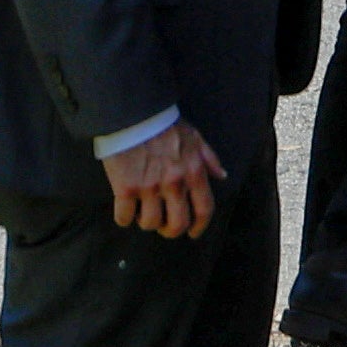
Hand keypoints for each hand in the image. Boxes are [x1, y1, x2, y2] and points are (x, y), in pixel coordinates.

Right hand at [105, 119, 223, 237]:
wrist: (133, 114)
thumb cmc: (165, 124)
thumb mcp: (195, 137)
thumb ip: (210, 159)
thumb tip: (222, 176)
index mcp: (194, 172)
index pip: (204, 209)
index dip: (200, 226)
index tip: (193, 232)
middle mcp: (174, 184)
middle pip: (177, 224)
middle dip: (171, 231)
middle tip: (165, 227)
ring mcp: (149, 188)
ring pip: (150, 223)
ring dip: (147, 223)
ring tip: (144, 213)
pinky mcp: (125, 188)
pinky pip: (124, 216)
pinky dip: (124, 219)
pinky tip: (126, 212)